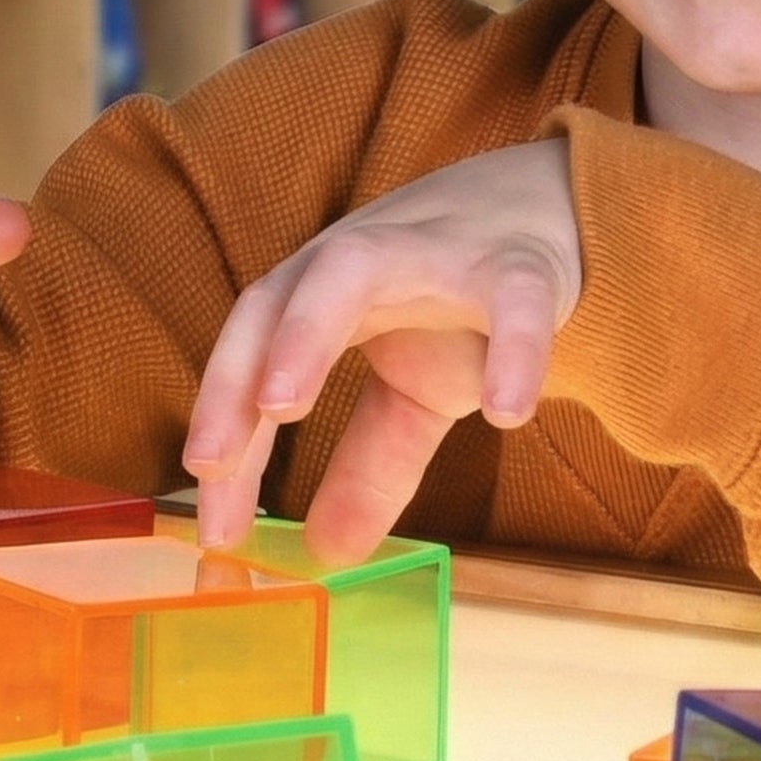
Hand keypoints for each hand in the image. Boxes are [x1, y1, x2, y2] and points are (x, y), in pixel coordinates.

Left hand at [183, 141, 580, 562]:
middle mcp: (359, 261)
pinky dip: (511, 350)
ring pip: (354, 267)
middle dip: (233, 374)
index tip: (212, 524)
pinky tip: (505, 412)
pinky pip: (511, 300)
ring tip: (280, 405)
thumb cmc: (460, 299)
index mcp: (320, 292)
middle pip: (277, 300)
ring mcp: (434, 252)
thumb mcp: (410, 389)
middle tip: (207, 459)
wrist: (553, 208)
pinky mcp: (519, 263)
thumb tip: (326, 552)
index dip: (223, 430)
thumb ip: (368, 464)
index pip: (251, 354)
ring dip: (306, 330)